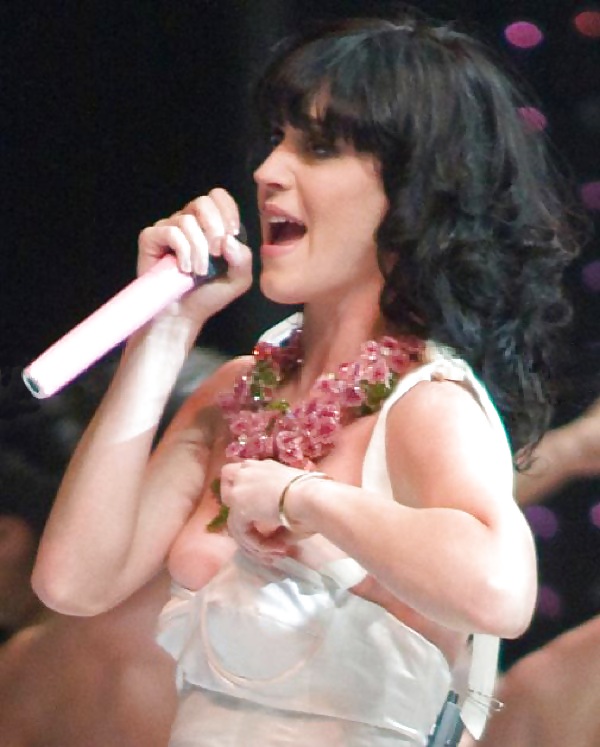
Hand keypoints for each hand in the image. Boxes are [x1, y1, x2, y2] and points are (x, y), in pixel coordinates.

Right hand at [137, 188, 252, 323]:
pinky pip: (170, 231)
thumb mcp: (238, 279)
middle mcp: (189, 222)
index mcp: (211, 225)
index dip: (228, 211)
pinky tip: (184, 269)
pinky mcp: (151, 238)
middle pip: (203, 201)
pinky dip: (182, 250)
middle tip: (216, 254)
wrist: (183, 315)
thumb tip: (229, 239)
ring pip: (187, 220)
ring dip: (198, 248)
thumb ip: (244, 258)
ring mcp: (169, 228)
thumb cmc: (208, 295)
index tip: (232, 235)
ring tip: (199, 271)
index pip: (219, 198)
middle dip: (214, 227)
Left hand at [219, 459, 306, 563]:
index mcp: (263, 466)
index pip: (242, 475)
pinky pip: (242, 532)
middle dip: (235, 509)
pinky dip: (258, 545)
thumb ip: (277, 516)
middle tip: (255, 535)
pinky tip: (276, 550)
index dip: (244, 494)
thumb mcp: (292, 503)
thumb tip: (276, 541)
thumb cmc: (313, 498)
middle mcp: (248, 471)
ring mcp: (239, 487)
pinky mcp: (238, 507)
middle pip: (226, 486)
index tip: (260, 517)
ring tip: (275, 553)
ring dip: (254, 541)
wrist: (312, 498)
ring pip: (235, 520)